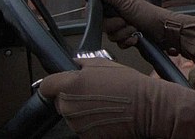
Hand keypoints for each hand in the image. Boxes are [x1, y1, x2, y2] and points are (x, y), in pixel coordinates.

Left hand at [39, 58, 194, 138]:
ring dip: (83, 111)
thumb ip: (84, 63)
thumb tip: (75, 63)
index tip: (59, 84)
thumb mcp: (107, 64)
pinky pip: (83, 128)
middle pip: (61, 101)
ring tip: (104, 103)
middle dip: (73, 97)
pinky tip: (107, 115)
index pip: (47, 86)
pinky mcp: (86, 137)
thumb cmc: (130, 85)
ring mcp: (76, 124)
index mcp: (71, 85)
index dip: (54, 83)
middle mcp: (69, 106)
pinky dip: (92, 123)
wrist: (147, 107)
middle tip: (94, 92)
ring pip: (72, 116)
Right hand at [97, 0, 194, 60]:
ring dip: (124, 34)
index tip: (110, 17)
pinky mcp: (130, 38)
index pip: (101, 12)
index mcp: (119, 5)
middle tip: (126, 22)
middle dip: (116, 27)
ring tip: (135, 30)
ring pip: (113, 36)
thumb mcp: (128, 4)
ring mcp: (126, 27)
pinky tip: (136, 39)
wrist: (165, 31)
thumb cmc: (150, 15)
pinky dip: (128, 42)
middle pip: (105, 26)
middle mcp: (121, 15)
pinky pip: (120, 44)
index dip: (103, 17)